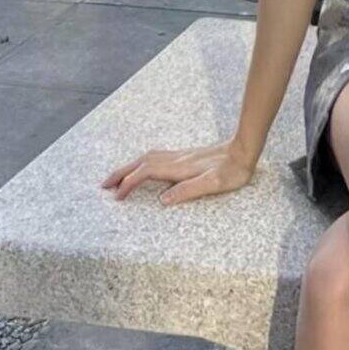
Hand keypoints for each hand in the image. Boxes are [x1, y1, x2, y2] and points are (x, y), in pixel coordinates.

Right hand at [101, 138, 256, 205]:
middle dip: (120, 173)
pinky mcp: (185, 156)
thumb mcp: (215, 184)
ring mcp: (180, 156)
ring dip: (129, 167)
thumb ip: (189, 190)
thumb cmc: (233, 170)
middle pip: (140, 163)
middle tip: (103, 185)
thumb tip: (162, 200)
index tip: (116, 197)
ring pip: (146, 158)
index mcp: (179, 168)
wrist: (245, 149)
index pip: (146, 173)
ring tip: (117, 179)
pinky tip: (143, 168)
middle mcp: (176, 159)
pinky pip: (155, 157)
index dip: (129, 184)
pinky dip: (141, 163)